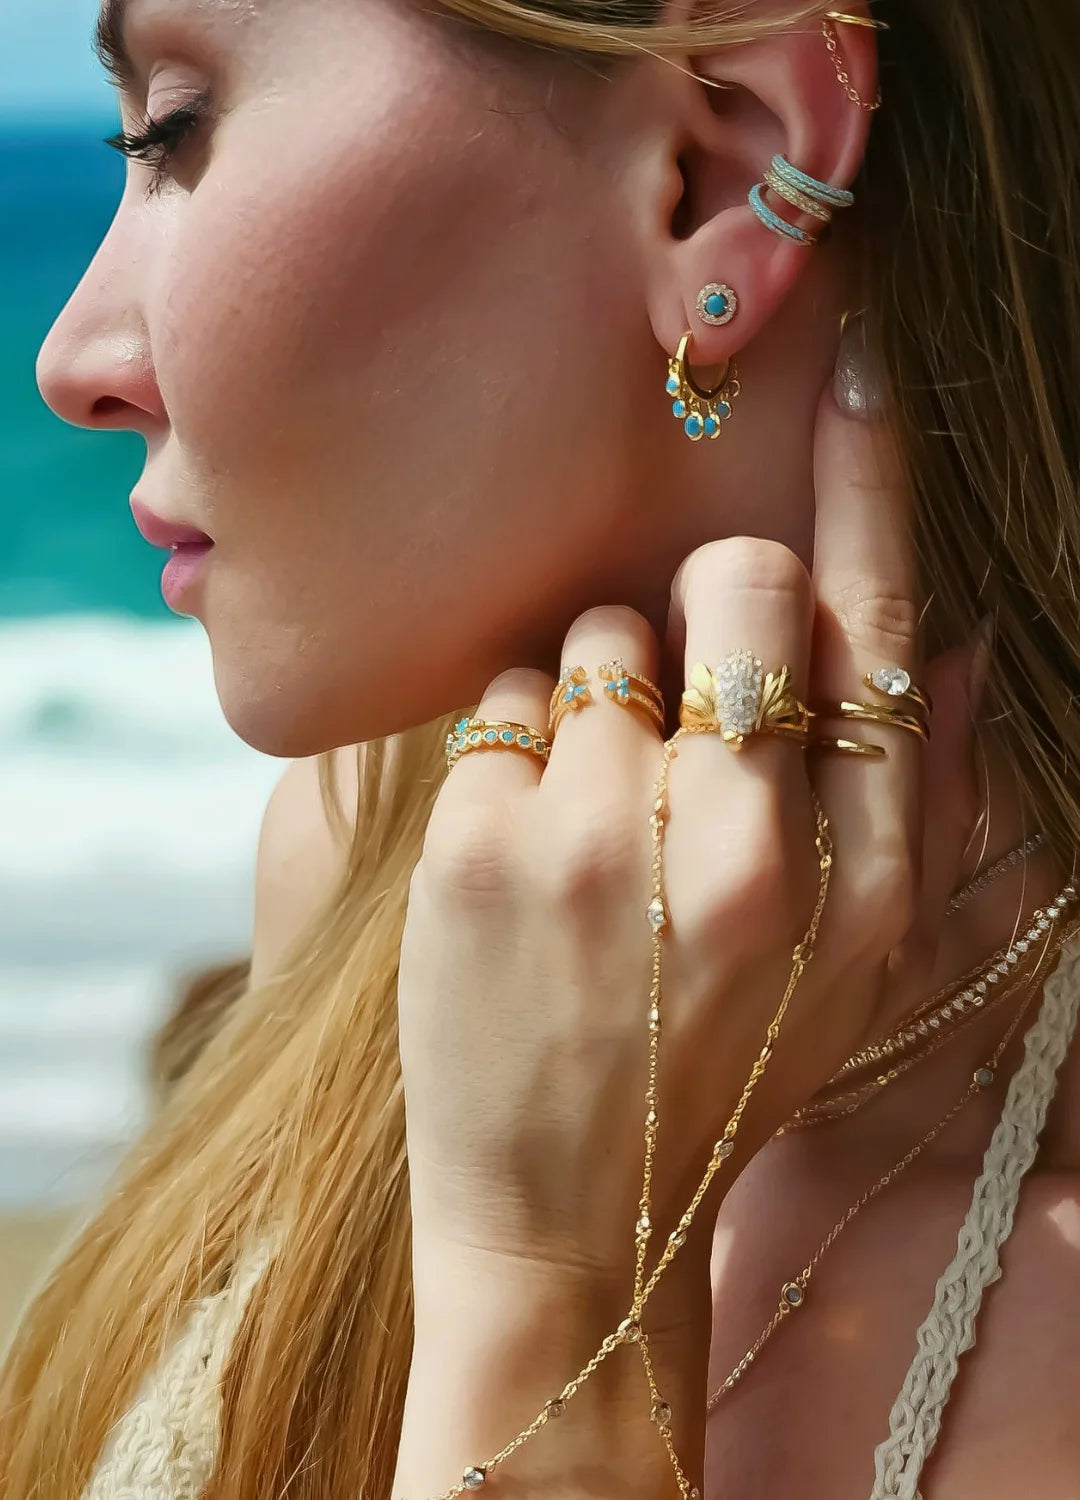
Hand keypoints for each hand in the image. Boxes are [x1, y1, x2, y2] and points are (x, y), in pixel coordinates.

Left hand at [394, 389, 981, 1497]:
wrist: (573, 1223)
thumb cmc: (723, 1078)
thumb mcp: (861, 968)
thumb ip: (914, 798)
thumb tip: (952, 635)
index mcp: (855, 876)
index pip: (873, 629)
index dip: (871, 487)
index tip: (863, 369)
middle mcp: (739, 845)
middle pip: (729, 587)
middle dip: (700, 622)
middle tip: (671, 717)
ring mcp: (596, 841)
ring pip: (593, 634)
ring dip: (590, 705)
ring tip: (588, 827)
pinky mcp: (473, 850)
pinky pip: (497, 698)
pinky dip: (507, 754)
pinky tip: (518, 858)